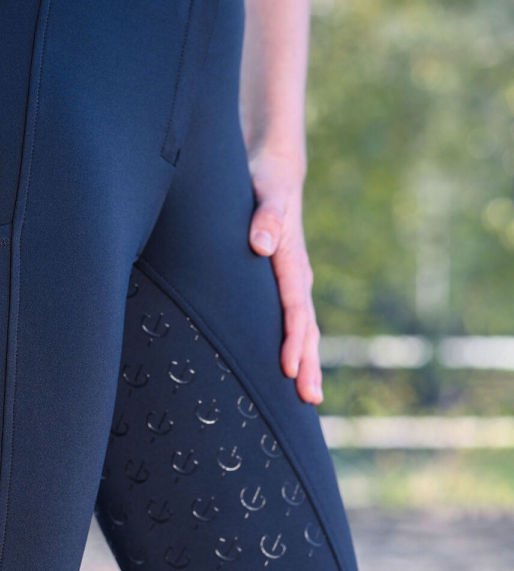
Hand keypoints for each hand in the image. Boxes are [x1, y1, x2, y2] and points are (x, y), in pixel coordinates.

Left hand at [246, 150, 322, 404]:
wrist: (275, 171)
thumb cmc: (265, 181)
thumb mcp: (265, 191)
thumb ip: (266, 215)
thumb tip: (261, 243)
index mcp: (290, 260)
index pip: (294, 308)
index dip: (292, 340)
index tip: (289, 369)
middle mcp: (296, 275)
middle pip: (306, 327)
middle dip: (308, 364)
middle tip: (308, 399)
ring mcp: (291, 281)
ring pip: (303, 328)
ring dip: (306, 361)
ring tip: (308, 397)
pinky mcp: (282, 282)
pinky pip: (292, 320)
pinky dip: (295, 346)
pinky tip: (291, 370)